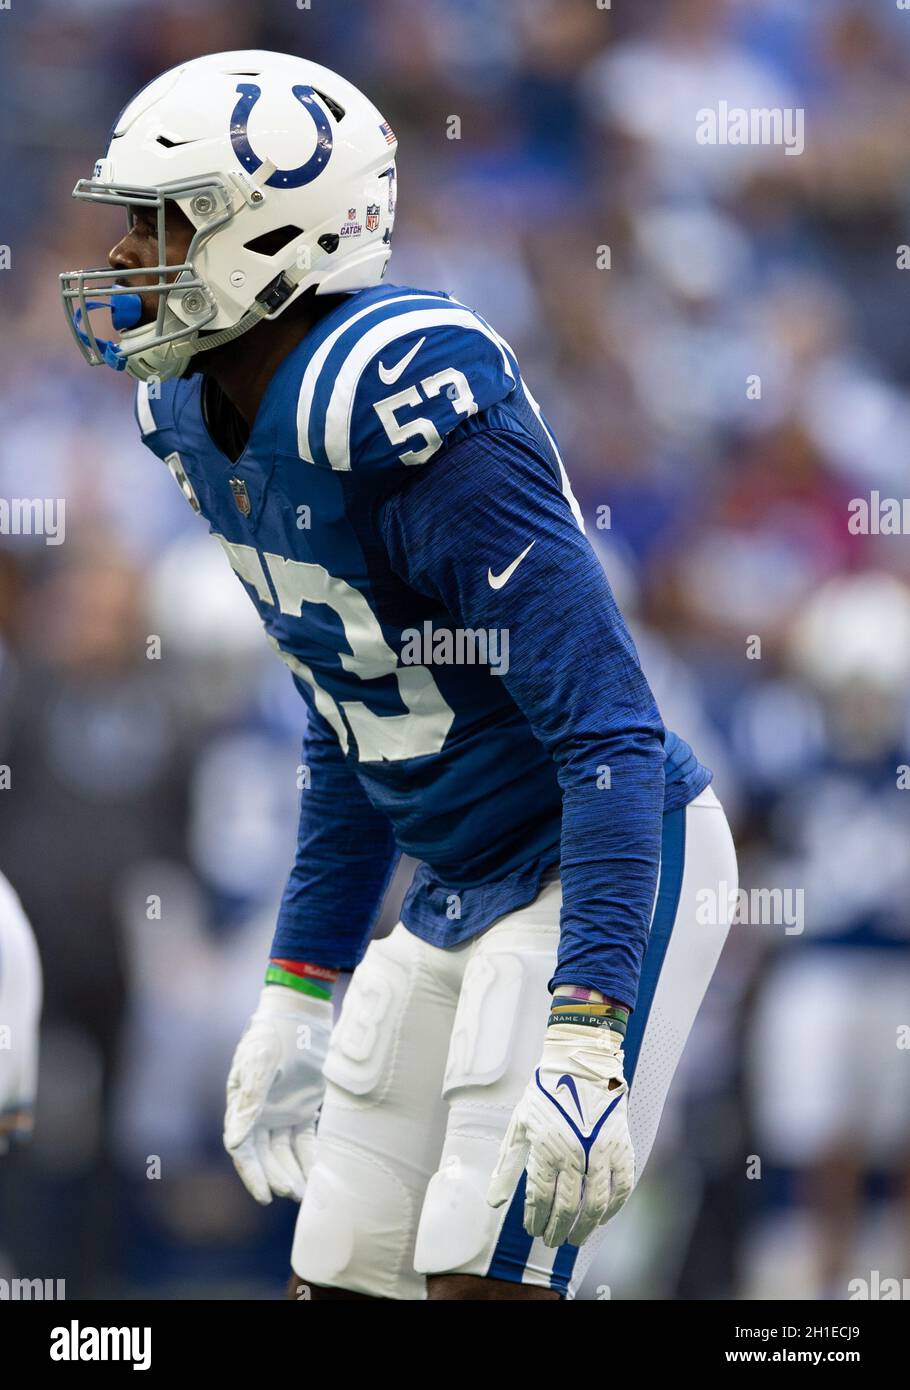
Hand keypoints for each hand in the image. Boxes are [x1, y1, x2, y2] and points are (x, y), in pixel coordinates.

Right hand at [224, 984, 331, 1203]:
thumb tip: (234, 1142)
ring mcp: (283, 1112)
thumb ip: (250, 1100)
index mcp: (242, 1105)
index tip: (265, 1194)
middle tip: (293, 1192)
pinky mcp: (304, 1108)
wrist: (301, 1012)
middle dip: (278, 1176)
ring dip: (294, 1171)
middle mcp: (261, 1114)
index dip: (252, 1174)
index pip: (243, 1149)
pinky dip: (311, 1156)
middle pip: (266, 1156)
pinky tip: (319, 1172)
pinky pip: (306, 1139)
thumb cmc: (273, 1033)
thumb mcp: (261, 1062)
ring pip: (286, 1152)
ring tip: (306, 1192)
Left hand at [487, 1020, 633, 1246]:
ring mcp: (600, 1152)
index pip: (540, 1198)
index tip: (533, 1230)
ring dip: (585, 1228)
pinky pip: (622, 1188)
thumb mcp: (519, 1126)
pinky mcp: (621, 1147)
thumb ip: (507, 1165)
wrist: (581, 1063)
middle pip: (567, 1208)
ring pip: (595, 1205)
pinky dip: (614, 1208)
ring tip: (576, 1238)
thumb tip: (494, 1202)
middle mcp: (574, 1154)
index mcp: (545, 1149)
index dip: (535, 1219)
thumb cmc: (545, 1095)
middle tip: (552, 1242)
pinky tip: (603, 1218)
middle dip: (558, 1230)